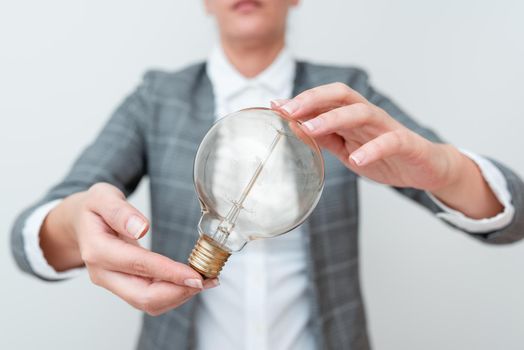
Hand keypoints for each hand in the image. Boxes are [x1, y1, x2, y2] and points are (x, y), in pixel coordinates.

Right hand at [41, 183, 217, 315]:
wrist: (79, 222)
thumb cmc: (93, 209)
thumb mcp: (102, 196)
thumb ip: (120, 211)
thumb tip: (140, 228)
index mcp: (97, 249)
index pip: (137, 265)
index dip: (168, 272)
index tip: (194, 275)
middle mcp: (103, 273)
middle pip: (142, 296)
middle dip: (178, 292)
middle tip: (207, 280)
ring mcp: (113, 283)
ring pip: (148, 302)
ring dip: (179, 296)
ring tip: (206, 281)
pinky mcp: (124, 286)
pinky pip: (149, 298)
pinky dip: (172, 294)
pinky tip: (191, 282)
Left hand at [272, 82, 502, 217]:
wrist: (425, 167)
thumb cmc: (385, 156)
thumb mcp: (347, 149)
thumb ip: (325, 138)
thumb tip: (295, 130)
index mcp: (353, 116)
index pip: (326, 99)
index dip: (301, 100)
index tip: (275, 105)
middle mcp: (368, 116)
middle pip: (342, 95)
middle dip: (312, 99)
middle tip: (288, 110)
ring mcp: (387, 128)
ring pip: (362, 112)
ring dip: (334, 119)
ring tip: (311, 129)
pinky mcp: (406, 143)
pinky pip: (391, 141)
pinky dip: (373, 149)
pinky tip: (357, 160)